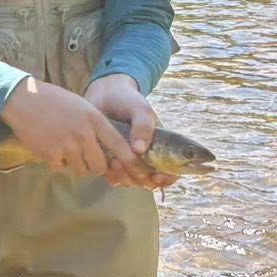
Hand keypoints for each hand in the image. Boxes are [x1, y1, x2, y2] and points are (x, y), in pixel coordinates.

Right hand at [0, 77, 136, 179]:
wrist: (22, 99)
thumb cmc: (52, 99)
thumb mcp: (81, 106)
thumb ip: (94, 125)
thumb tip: (106, 146)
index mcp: (94, 120)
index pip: (119, 145)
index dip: (131, 161)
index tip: (139, 171)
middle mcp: (84, 135)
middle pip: (100, 166)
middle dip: (96, 166)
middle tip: (87, 159)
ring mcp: (67, 146)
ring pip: (81, 170)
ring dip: (76, 165)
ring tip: (66, 150)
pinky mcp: (51, 155)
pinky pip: (61, 168)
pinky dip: (57, 162)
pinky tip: (50, 147)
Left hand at [84, 74, 177, 189]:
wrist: (105, 95)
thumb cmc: (129, 101)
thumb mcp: (141, 110)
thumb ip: (144, 127)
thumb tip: (139, 150)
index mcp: (161, 148)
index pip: (171, 172)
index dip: (167, 179)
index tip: (158, 176)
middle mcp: (145, 158)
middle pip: (150, 182)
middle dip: (144, 180)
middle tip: (136, 171)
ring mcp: (127, 160)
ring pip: (131, 181)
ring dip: (127, 177)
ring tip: (117, 163)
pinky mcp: (110, 160)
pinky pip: (114, 177)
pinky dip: (113, 176)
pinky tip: (109, 165)